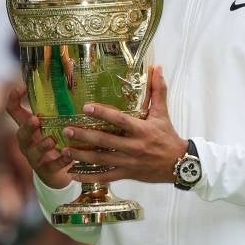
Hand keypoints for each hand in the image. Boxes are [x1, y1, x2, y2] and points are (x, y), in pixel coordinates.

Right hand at [6, 86, 72, 188]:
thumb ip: (55, 109)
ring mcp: (36, 158)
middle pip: (21, 134)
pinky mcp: (48, 170)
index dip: (13, 99)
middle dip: (27, 127)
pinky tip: (69, 155)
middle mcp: (28, 142)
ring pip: (34, 151)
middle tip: (36, 119)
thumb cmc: (55, 142)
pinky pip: (52, 166)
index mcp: (28, 127)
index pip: (13, 111)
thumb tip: (67, 83)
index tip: (21, 87)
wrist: (58, 174)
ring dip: (42, 145)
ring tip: (51, 140)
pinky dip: (61, 160)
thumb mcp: (52, 124)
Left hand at [61, 65, 186, 184]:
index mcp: (141, 130)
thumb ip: (158, 90)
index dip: (102, 114)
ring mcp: (129, 162)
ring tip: (65, 150)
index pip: (119, 120)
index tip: (85, 107)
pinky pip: (106, 176)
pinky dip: (89, 177)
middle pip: (105, 141)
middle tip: (67, 130)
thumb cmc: (168, 136)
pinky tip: (74, 175)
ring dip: (82, 156)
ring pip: (102, 160)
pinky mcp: (127, 174)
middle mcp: (133, 146)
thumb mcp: (162, 113)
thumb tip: (157, 67)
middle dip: (84, 136)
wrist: (179, 164)